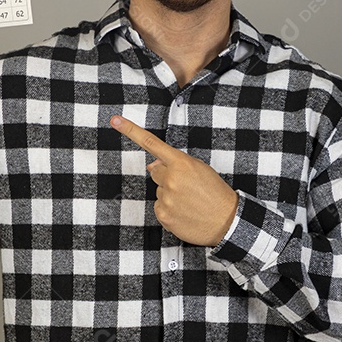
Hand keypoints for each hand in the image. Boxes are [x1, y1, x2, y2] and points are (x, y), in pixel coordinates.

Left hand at [110, 115, 237, 246]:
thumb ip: (175, 164)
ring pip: (159, 191)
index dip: (131, 131)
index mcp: (181, 163)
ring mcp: (165, 198)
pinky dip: (170, 210)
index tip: (115, 121)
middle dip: (168, 177)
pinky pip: (159, 207)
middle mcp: (171, 179)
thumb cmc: (215, 193)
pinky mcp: (163, 216)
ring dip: (170, 195)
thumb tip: (151, 165)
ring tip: (190, 201)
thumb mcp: (200, 169)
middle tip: (188, 187)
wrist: (226, 221)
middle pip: (155, 172)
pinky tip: (185, 212)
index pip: (152, 144)